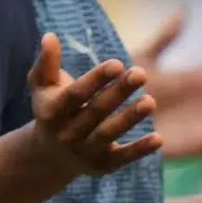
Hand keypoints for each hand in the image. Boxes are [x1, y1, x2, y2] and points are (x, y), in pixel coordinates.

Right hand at [26, 33, 159, 176]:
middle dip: (118, 93)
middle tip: (141, 74)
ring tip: (150, 101)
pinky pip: (122, 158)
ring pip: (108, 134)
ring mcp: (84, 152)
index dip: (96, 79)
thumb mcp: (43, 86)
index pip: (76, 94)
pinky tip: (158, 138)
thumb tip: (50, 36)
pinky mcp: (102, 166)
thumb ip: (47, 62)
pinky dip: (139, 150)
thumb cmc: (51, 109)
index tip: (117, 63)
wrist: (48, 155)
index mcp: (51, 112)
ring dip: (129, 119)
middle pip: (95, 112)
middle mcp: (66, 134)